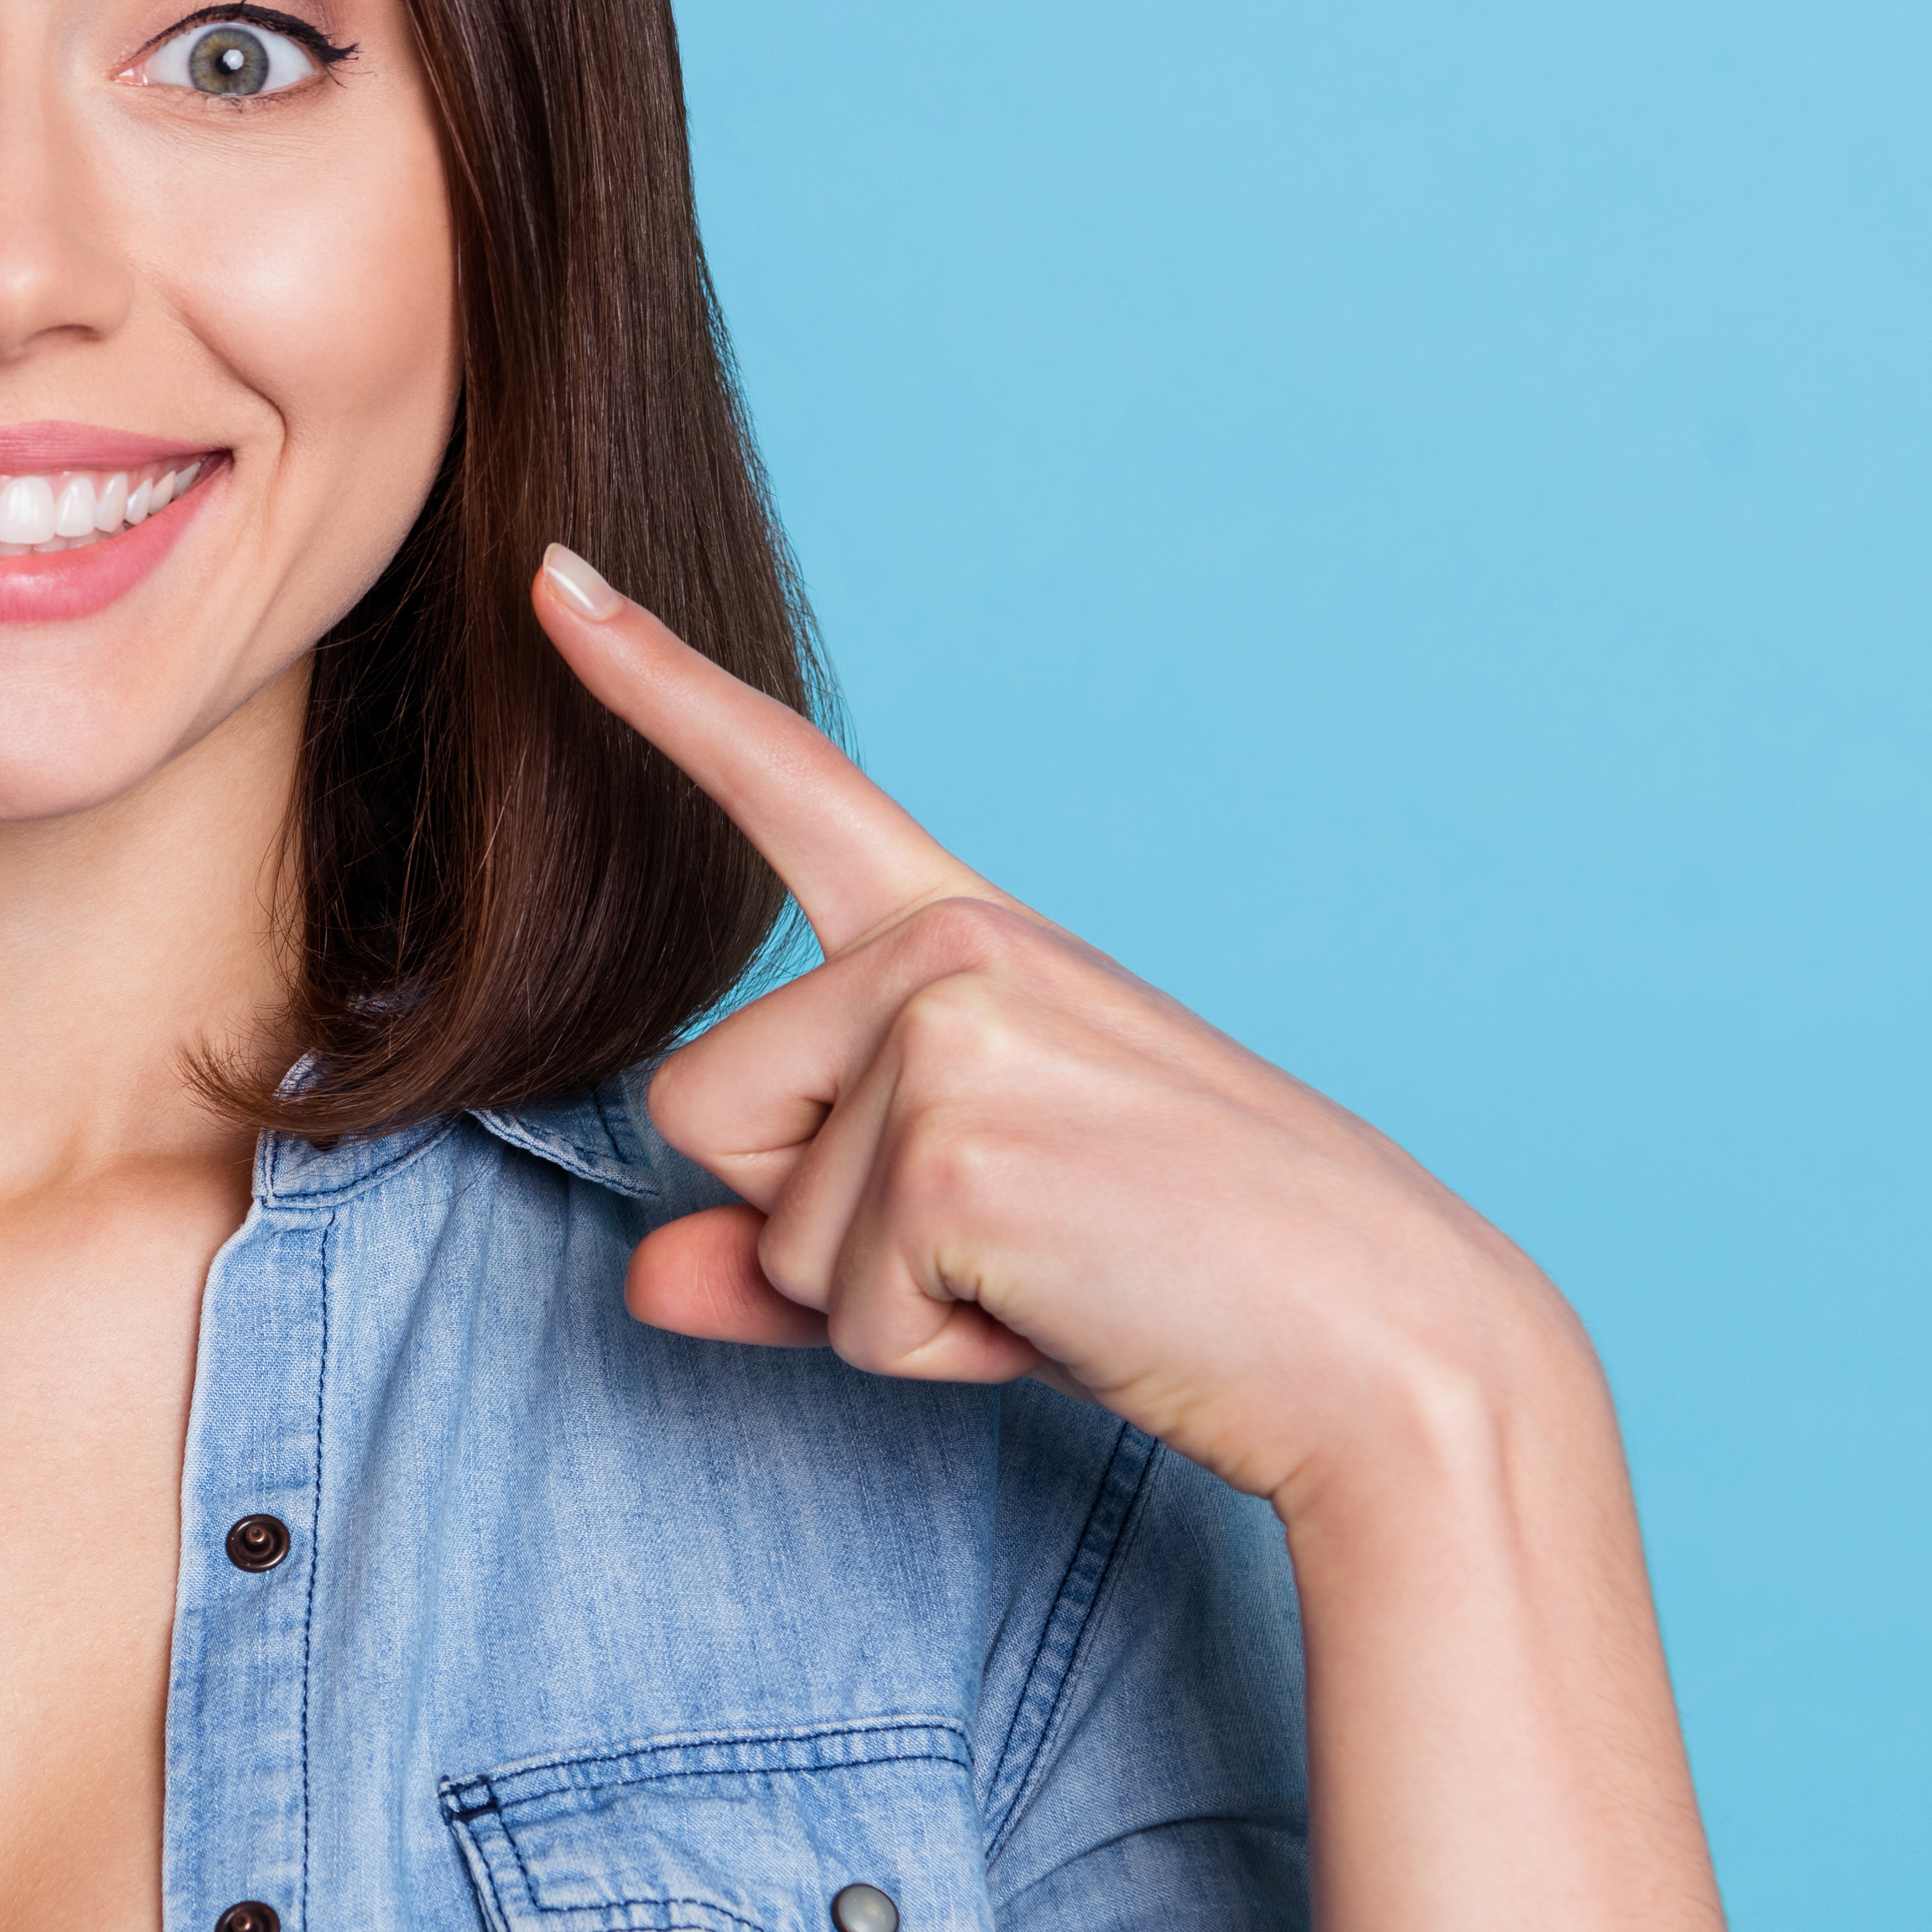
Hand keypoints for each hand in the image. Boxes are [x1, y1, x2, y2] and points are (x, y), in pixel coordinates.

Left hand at [532, 543, 1587, 1518]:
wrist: (1382, 1347)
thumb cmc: (1182, 1284)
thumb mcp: (961, 1242)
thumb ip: (785, 1253)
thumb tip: (644, 1279)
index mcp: (960, 934)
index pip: (786, 784)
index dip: (651, 686)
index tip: (549, 579)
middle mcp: (947, 944)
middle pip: (707, 1115)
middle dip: (827, 1230)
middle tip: (1020, 1238)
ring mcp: (949, 1029)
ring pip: (768, 1227)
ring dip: (891, 1301)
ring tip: (1058, 1271)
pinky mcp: (954, 1148)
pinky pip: (840, 1312)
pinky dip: (937, 1352)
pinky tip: (1069, 1306)